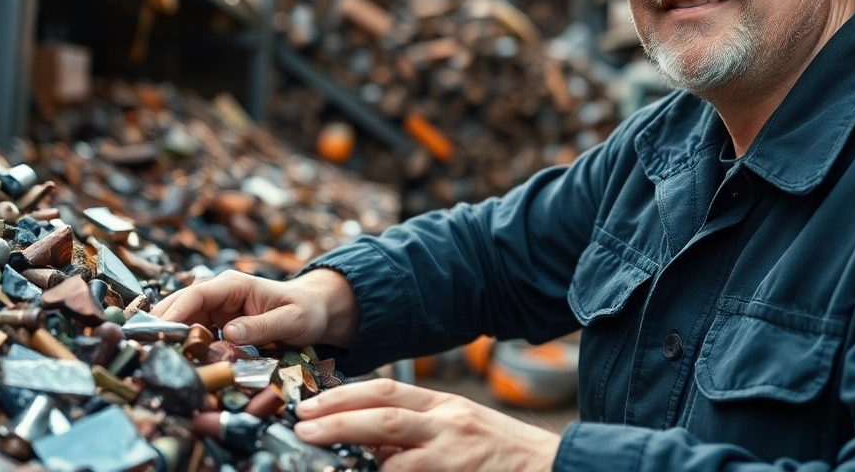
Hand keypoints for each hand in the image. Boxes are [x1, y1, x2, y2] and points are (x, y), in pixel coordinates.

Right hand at [151, 268, 359, 347]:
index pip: (196, 295)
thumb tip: (229, 333)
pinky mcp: (216, 326)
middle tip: (142, 352)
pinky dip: (183, 349)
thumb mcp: (291, 320)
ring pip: (182, 323)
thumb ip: (262, 326)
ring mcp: (215, 310)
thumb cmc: (306, 311)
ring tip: (150, 362)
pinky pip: (193, 337)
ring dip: (168, 341)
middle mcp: (219, 294)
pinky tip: (172, 366)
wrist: (315, 311)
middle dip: (160, 327)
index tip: (156, 333)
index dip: (174, 313)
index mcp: (234, 285)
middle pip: (180, 307)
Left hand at [295, 379, 560, 471]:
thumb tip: (365, 440)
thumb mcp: (460, 428)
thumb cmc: (501, 453)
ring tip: (321, 457)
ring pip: (393, 453)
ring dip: (354, 456)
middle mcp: (448, 424)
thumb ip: (417, 430)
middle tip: (303, 426)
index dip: (344, 395)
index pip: (387, 391)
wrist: (551, 468)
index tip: (310, 405)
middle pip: (384, 414)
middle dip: (338, 418)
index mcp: (444, 406)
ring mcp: (453, 455)